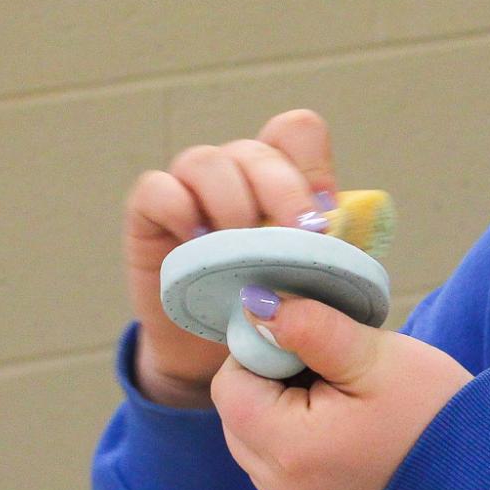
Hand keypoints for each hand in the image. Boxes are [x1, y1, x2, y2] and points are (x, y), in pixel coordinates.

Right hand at [122, 109, 335, 408]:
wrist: (216, 355)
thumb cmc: (272, 307)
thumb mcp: (311, 280)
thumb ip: (331, 249)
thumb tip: (340, 226)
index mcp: (281, 177)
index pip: (297, 133)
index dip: (312, 168)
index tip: (323, 222)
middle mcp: (236, 173)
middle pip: (258, 150)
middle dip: (282, 192)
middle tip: (297, 239)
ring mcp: (189, 188)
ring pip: (206, 161)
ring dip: (232, 203)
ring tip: (243, 249)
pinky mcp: (148, 214)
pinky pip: (156, 188)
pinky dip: (178, 209)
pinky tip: (198, 244)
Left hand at [210, 293, 472, 489]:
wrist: (486, 483)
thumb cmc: (434, 413)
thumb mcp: (374, 356)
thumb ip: (309, 326)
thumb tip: (253, 304)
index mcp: (287, 448)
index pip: (230, 385)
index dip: (262, 353)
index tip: (312, 348)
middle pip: (239, 416)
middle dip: (272, 386)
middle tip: (334, 375)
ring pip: (258, 446)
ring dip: (285, 417)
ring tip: (344, 405)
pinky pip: (283, 473)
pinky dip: (302, 448)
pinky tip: (349, 438)